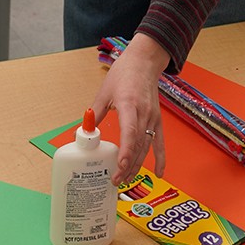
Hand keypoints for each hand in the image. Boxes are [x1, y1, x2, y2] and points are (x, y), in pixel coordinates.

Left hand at [92, 33, 168, 181]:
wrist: (144, 63)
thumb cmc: (123, 75)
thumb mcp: (104, 92)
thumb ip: (95, 113)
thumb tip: (84, 131)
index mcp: (130, 104)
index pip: (130, 132)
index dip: (126, 151)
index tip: (120, 166)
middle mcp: (144, 113)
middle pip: (138, 145)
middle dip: (128, 166)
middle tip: (116, 181)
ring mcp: (153, 117)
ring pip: (146, 147)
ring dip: (138, 165)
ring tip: (126, 179)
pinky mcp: (158, 120)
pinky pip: (160, 142)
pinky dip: (160, 158)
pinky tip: (159, 173)